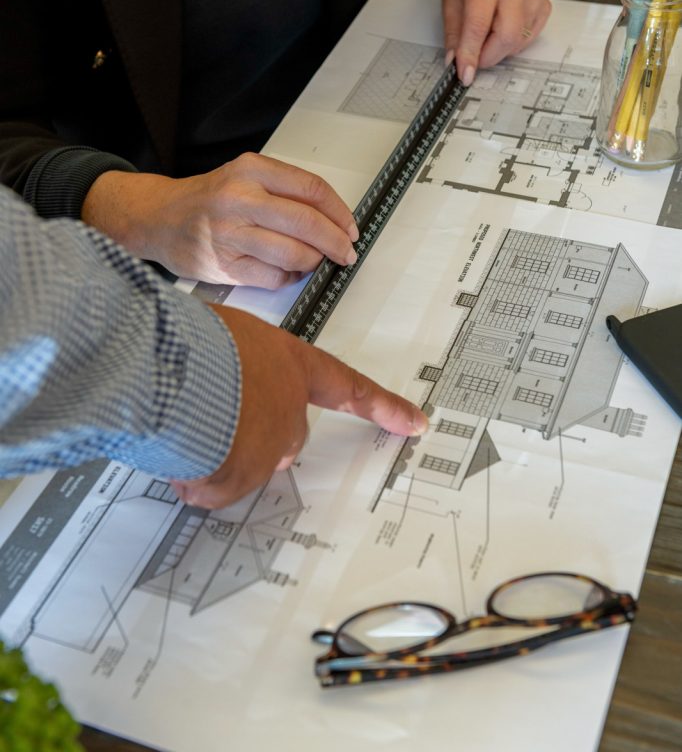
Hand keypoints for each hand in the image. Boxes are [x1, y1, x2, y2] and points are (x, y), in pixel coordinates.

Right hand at [82, 153, 359, 287]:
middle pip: (307, 223)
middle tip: (346, 253)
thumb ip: (285, 191)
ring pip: (293, 253)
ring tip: (315, 261)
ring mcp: (230, 233)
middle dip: (336, 242)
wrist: (159, 218)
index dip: (340, 212)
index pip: (311, 189)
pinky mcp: (222, 265)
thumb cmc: (209, 199)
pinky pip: (273, 277)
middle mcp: (240, 199)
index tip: (351, 227)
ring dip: (314, 262)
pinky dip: (289, 277)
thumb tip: (335, 219)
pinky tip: (288, 271)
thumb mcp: (245, 176)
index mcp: (251, 170)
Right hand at [170, 306, 428, 508]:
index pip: (348, 387)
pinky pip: (215, 484)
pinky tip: (176, 446)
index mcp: (292, 365)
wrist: (168, 372)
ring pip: (244, 461)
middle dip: (251, 434)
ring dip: (214, 451)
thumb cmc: (190, 341)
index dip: (383, 405)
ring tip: (181, 419)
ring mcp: (269, 446)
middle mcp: (289, 409)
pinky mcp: (242, 477)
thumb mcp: (223, 334)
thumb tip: (221, 379)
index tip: (416, 423)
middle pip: (284, 435)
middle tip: (209, 413)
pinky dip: (194, 472)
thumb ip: (239, 360)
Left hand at [442, 0, 551, 85]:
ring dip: (498, 50)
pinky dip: (513, 43)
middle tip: (474, 58)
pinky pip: (529, 38)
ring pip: (518, 41)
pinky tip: (502, 28)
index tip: (465, 75)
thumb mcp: (450, 1)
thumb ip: (454, 35)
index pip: (479, 25)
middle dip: (488, 56)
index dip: (471, 54)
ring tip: (486, 35)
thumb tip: (457, 64)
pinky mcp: (544, 5)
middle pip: (506, 36)